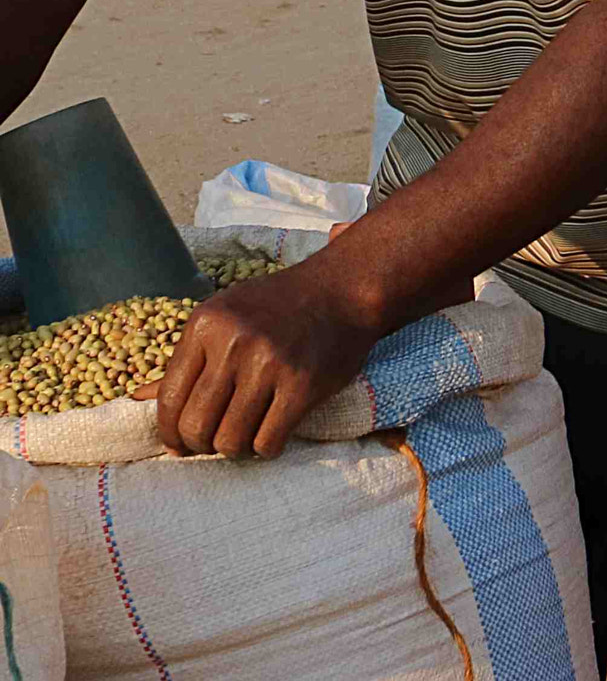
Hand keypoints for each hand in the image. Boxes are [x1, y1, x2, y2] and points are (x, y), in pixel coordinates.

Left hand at [150, 254, 382, 459]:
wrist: (345, 288)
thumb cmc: (279, 305)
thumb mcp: (227, 316)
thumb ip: (187, 359)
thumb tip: (132, 400)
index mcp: (207, 324)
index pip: (169, 400)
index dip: (170, 432)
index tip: (182, 443)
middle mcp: (234, 342)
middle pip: (196, 427)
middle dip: (202, 445)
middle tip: (217, 440)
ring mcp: (270, 364)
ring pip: (230, 441)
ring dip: (236, 448)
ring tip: (248, 434)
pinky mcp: (303, 385)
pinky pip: (267, 442)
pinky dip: (266, 447)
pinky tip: (274, 431)